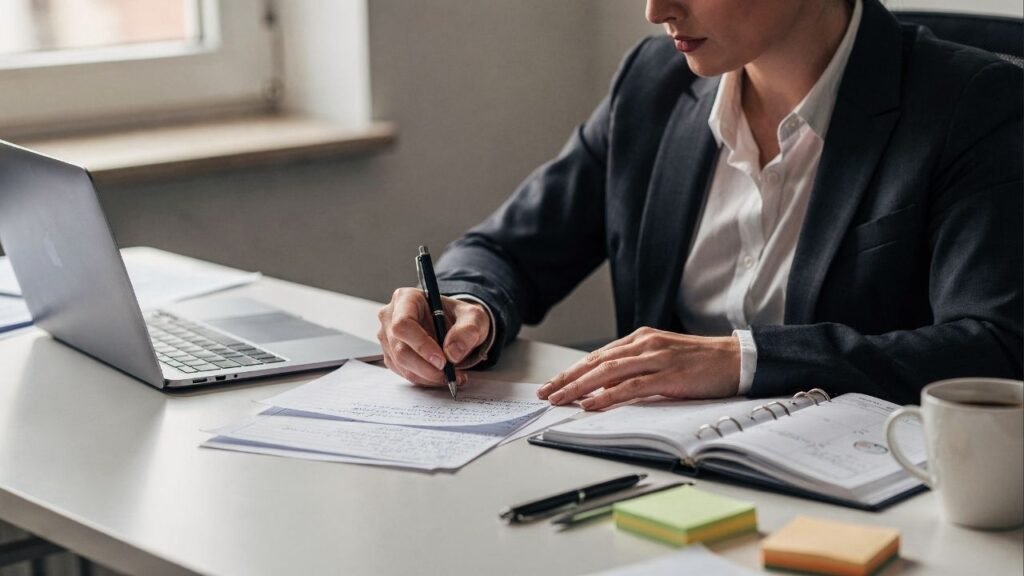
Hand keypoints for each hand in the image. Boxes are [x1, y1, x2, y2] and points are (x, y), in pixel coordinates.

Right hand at [377, 288, 490, 386]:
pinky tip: (442, 375)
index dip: (421, 345)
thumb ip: (468, 330)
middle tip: (450, 374)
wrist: (455, 328)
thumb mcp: (474, 317)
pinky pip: (405, 373)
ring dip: (428, 376)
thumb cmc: (460, 318)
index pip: (403, 324)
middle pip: (400, 349)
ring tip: (453, 375)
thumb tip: (452, 353)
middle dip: (427, 367)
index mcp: (406, 298)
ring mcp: (388, 338)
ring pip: (402, 365)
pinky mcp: (392, 356)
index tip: (442, 360)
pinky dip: (425, 379)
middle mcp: (391, 317)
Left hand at [537, 327, 740, 409]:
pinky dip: (607, 395)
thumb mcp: (662, 359)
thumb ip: (636, 368)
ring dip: (579, 387)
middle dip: (567, 378)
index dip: (572, 371)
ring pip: (607, 372)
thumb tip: (607, 386)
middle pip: (595, 362)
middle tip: (546, 393)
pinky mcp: (668, 374)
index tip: (553, 384)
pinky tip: (591, 404)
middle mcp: (644, 344)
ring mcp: (655, 358)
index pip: (597, 356)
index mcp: (641, 339)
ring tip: (560, 399)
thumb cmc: (701, 363)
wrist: (737, 359)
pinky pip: (630, 386)